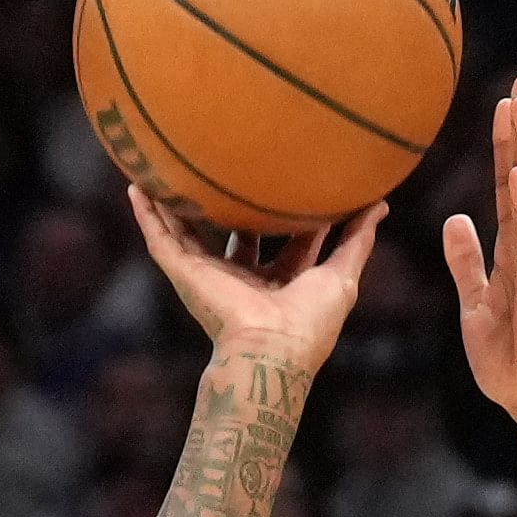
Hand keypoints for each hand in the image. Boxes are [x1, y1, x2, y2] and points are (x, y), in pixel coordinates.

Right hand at [125, 188, 380, 373]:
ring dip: (178, 206)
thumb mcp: (342, 274)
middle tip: (236, 168)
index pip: (288, 242)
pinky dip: (147, 215)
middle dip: (236, 208)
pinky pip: (161, 239)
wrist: (270, 349)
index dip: (295, 213)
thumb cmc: (310, 321)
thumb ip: (357, 239)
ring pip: (190, 234)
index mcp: (281, 284)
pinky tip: (136, 186)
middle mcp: (243, 279)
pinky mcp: (186, 275)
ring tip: (168, 170)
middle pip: (237, 235)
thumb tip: (380, 205)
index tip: (299, 179)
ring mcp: (211, 276)